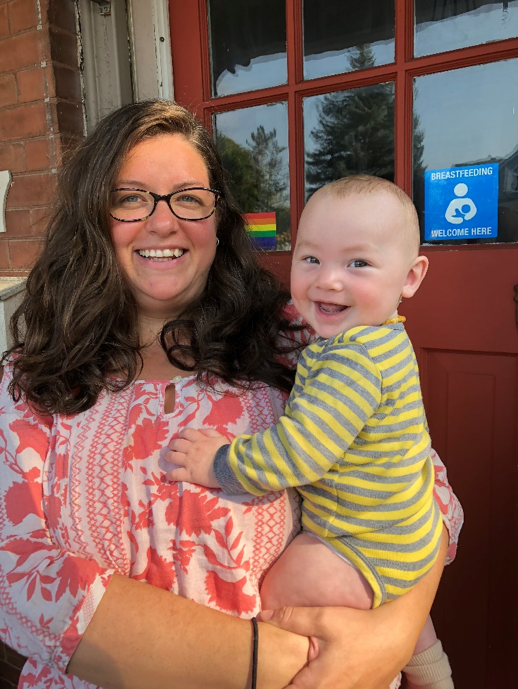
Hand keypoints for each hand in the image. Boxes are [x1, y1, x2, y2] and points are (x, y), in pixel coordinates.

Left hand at [165, 428, 227, 487]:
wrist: (229, 467)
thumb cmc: (227, 453)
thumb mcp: (221, 438)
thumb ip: (210, 432)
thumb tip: (200, 430)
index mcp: (200, 440)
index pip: (186, 432)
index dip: (182, 434)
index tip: (182, 437)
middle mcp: (192, 449)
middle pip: (176, 443)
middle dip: (173, 444)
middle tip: (173, 447)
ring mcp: (189, 462)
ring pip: (172, 457)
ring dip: (168, 456)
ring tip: (168, 458)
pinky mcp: (189, 474)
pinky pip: (175, 474)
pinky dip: (170, 475)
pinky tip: (169, 475)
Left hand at [259, 606, 409, 688]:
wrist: (396, 634)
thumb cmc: (359, 627)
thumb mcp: (323, 618)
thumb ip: (291, 618)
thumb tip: (264, 615)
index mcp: (319, 685)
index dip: (278, 686)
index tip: (268, 679)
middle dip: (296, 686)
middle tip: (290, 675)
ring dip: (316, 685)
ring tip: (309, 674)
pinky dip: (335, 685)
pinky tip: (335, 673)